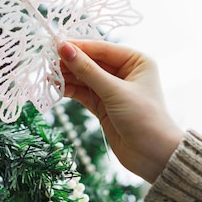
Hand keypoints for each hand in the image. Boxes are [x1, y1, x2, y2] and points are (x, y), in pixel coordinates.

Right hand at [57, 40, 183, 182]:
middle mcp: (124, 71)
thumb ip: (87, 70)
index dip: (78, 47)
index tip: (55, 45)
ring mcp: (112, 88)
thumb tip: (64, 48)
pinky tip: (56, 88)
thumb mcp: (115, 91)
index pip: (101, 48)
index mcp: (135, 60)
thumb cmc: (144, 118)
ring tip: (49, 76)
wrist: (154, 157)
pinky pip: (83, 92)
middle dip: (70, 63)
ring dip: (67, 76)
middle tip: (47, 62)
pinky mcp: (103, 104)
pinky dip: (70, 89)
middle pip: (91, 61)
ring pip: (84, 77)